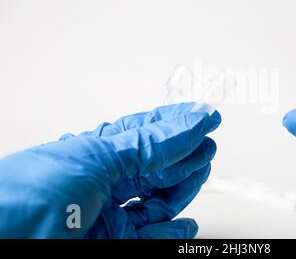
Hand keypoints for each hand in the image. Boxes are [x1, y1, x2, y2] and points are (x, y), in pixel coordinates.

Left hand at [0, 102, 220, 237]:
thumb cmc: (24, 197)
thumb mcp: (95, 159)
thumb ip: (147, 145)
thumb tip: (187, 122)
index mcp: (93, 152)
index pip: (145, 132)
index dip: (176, 123)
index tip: (202, 115)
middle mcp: (102, 182)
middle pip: (155, 167)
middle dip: (185, 155)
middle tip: (208, 144)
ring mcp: (107, 215)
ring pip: (156, 200)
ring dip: (184, 188)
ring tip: (202, 173)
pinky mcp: (111, 243)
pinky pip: (149, 236)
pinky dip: (172, 230)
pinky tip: (185, 221)